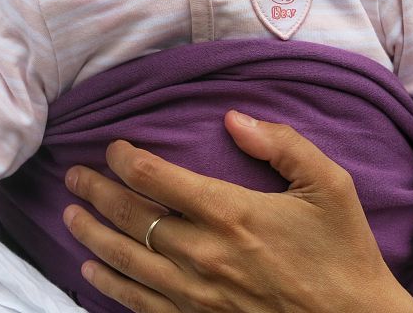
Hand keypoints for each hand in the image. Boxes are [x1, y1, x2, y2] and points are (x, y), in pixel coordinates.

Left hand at [63, 110, 412, 312]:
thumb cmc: (342, 253)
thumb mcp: (328, 186)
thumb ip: (281, 144)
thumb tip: (233, 118)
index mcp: (230, 212)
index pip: (154, 177)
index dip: (124, 159)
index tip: (112, 148)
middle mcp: (202, 252)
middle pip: (129, 215)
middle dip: (95, 192)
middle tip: (74, 176)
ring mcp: (196, 292)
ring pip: (125, 259)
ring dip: (91, 234)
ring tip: (70, 215)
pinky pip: (140, 303)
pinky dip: (110, 285)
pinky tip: (91, 272)